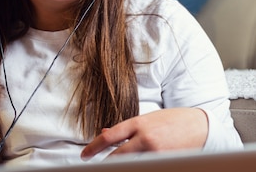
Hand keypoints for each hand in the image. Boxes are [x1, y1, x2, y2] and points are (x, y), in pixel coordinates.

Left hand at [81, 107, 207, 160]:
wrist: (200, 125)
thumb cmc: (172, 120)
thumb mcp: (147, 119)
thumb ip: (127, 128)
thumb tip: (105, 132)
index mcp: (137, 123)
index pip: (108, 137)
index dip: (93, 147)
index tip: (85, 155)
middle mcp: (145, 137)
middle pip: (117, 155)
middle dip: (105, 163)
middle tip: (96, 166)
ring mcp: (156, 151)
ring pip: (131, 163)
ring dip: (123, 165)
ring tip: (115, 166)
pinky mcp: (166, 161)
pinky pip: (146, 166)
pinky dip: (139, 166)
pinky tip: (136, 166)